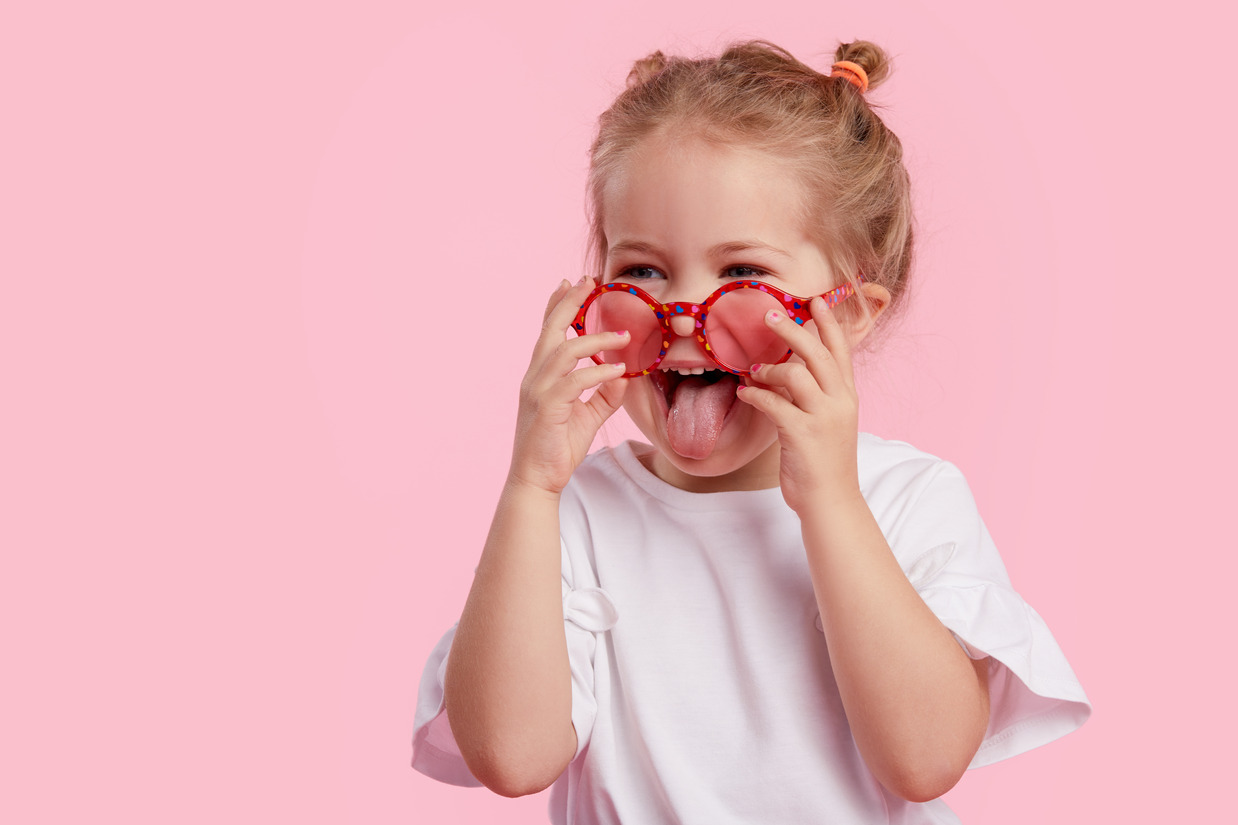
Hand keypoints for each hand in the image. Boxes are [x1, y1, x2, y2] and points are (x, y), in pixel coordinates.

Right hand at [508, 277, 629, 494]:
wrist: (537, 479)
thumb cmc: (558, 447)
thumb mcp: (588, 415)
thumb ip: (605, 393)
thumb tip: (624, 373)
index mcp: (541, 375)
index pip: (547, 332)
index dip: (557, 305)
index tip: (572, 282)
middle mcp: (535, 377)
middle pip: (550, 330)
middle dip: (568, 303)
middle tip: (588, 282)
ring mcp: (538, 391)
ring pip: (564, 351)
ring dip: (596, 340)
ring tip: (623, 335)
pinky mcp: (547, 408)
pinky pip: (574, 381)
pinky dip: (597, 372)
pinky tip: (617, 370)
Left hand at [736, 296, 860, 512]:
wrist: (831, 501)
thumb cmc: (823, 462)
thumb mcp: (826, 422)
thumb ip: (811, 395)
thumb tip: (782, 371)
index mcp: (847, 397)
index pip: (841, 351)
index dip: (829, 324)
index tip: (817, 301)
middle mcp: (840, 402)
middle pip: (818, 354)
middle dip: (793, 330)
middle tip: (770, 314)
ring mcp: (823, 418)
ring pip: (797, 374)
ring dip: (769, 370)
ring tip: (752, 373)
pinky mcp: (803, 435)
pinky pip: (775, 403)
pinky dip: (756, 394)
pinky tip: (745, 393)